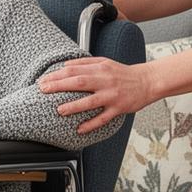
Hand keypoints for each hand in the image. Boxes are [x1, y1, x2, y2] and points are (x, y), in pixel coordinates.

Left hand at [37, 57, 153, 134]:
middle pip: (78, 82)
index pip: (74, 69)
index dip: (56, 75)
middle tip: (43, 90)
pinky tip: (79, 129)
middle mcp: (105, 81)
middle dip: (59, 86)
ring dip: (74, 106)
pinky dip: (91, 124)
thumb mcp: (104, 62)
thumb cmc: (123, 73)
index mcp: (100, 68)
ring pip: (90, 101)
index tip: (43, 80)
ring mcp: (112, 95)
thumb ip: (85, 63)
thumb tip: (65, 65)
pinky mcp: (119, 108)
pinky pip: (103, 118)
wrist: (147, 81)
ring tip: (60, 110)